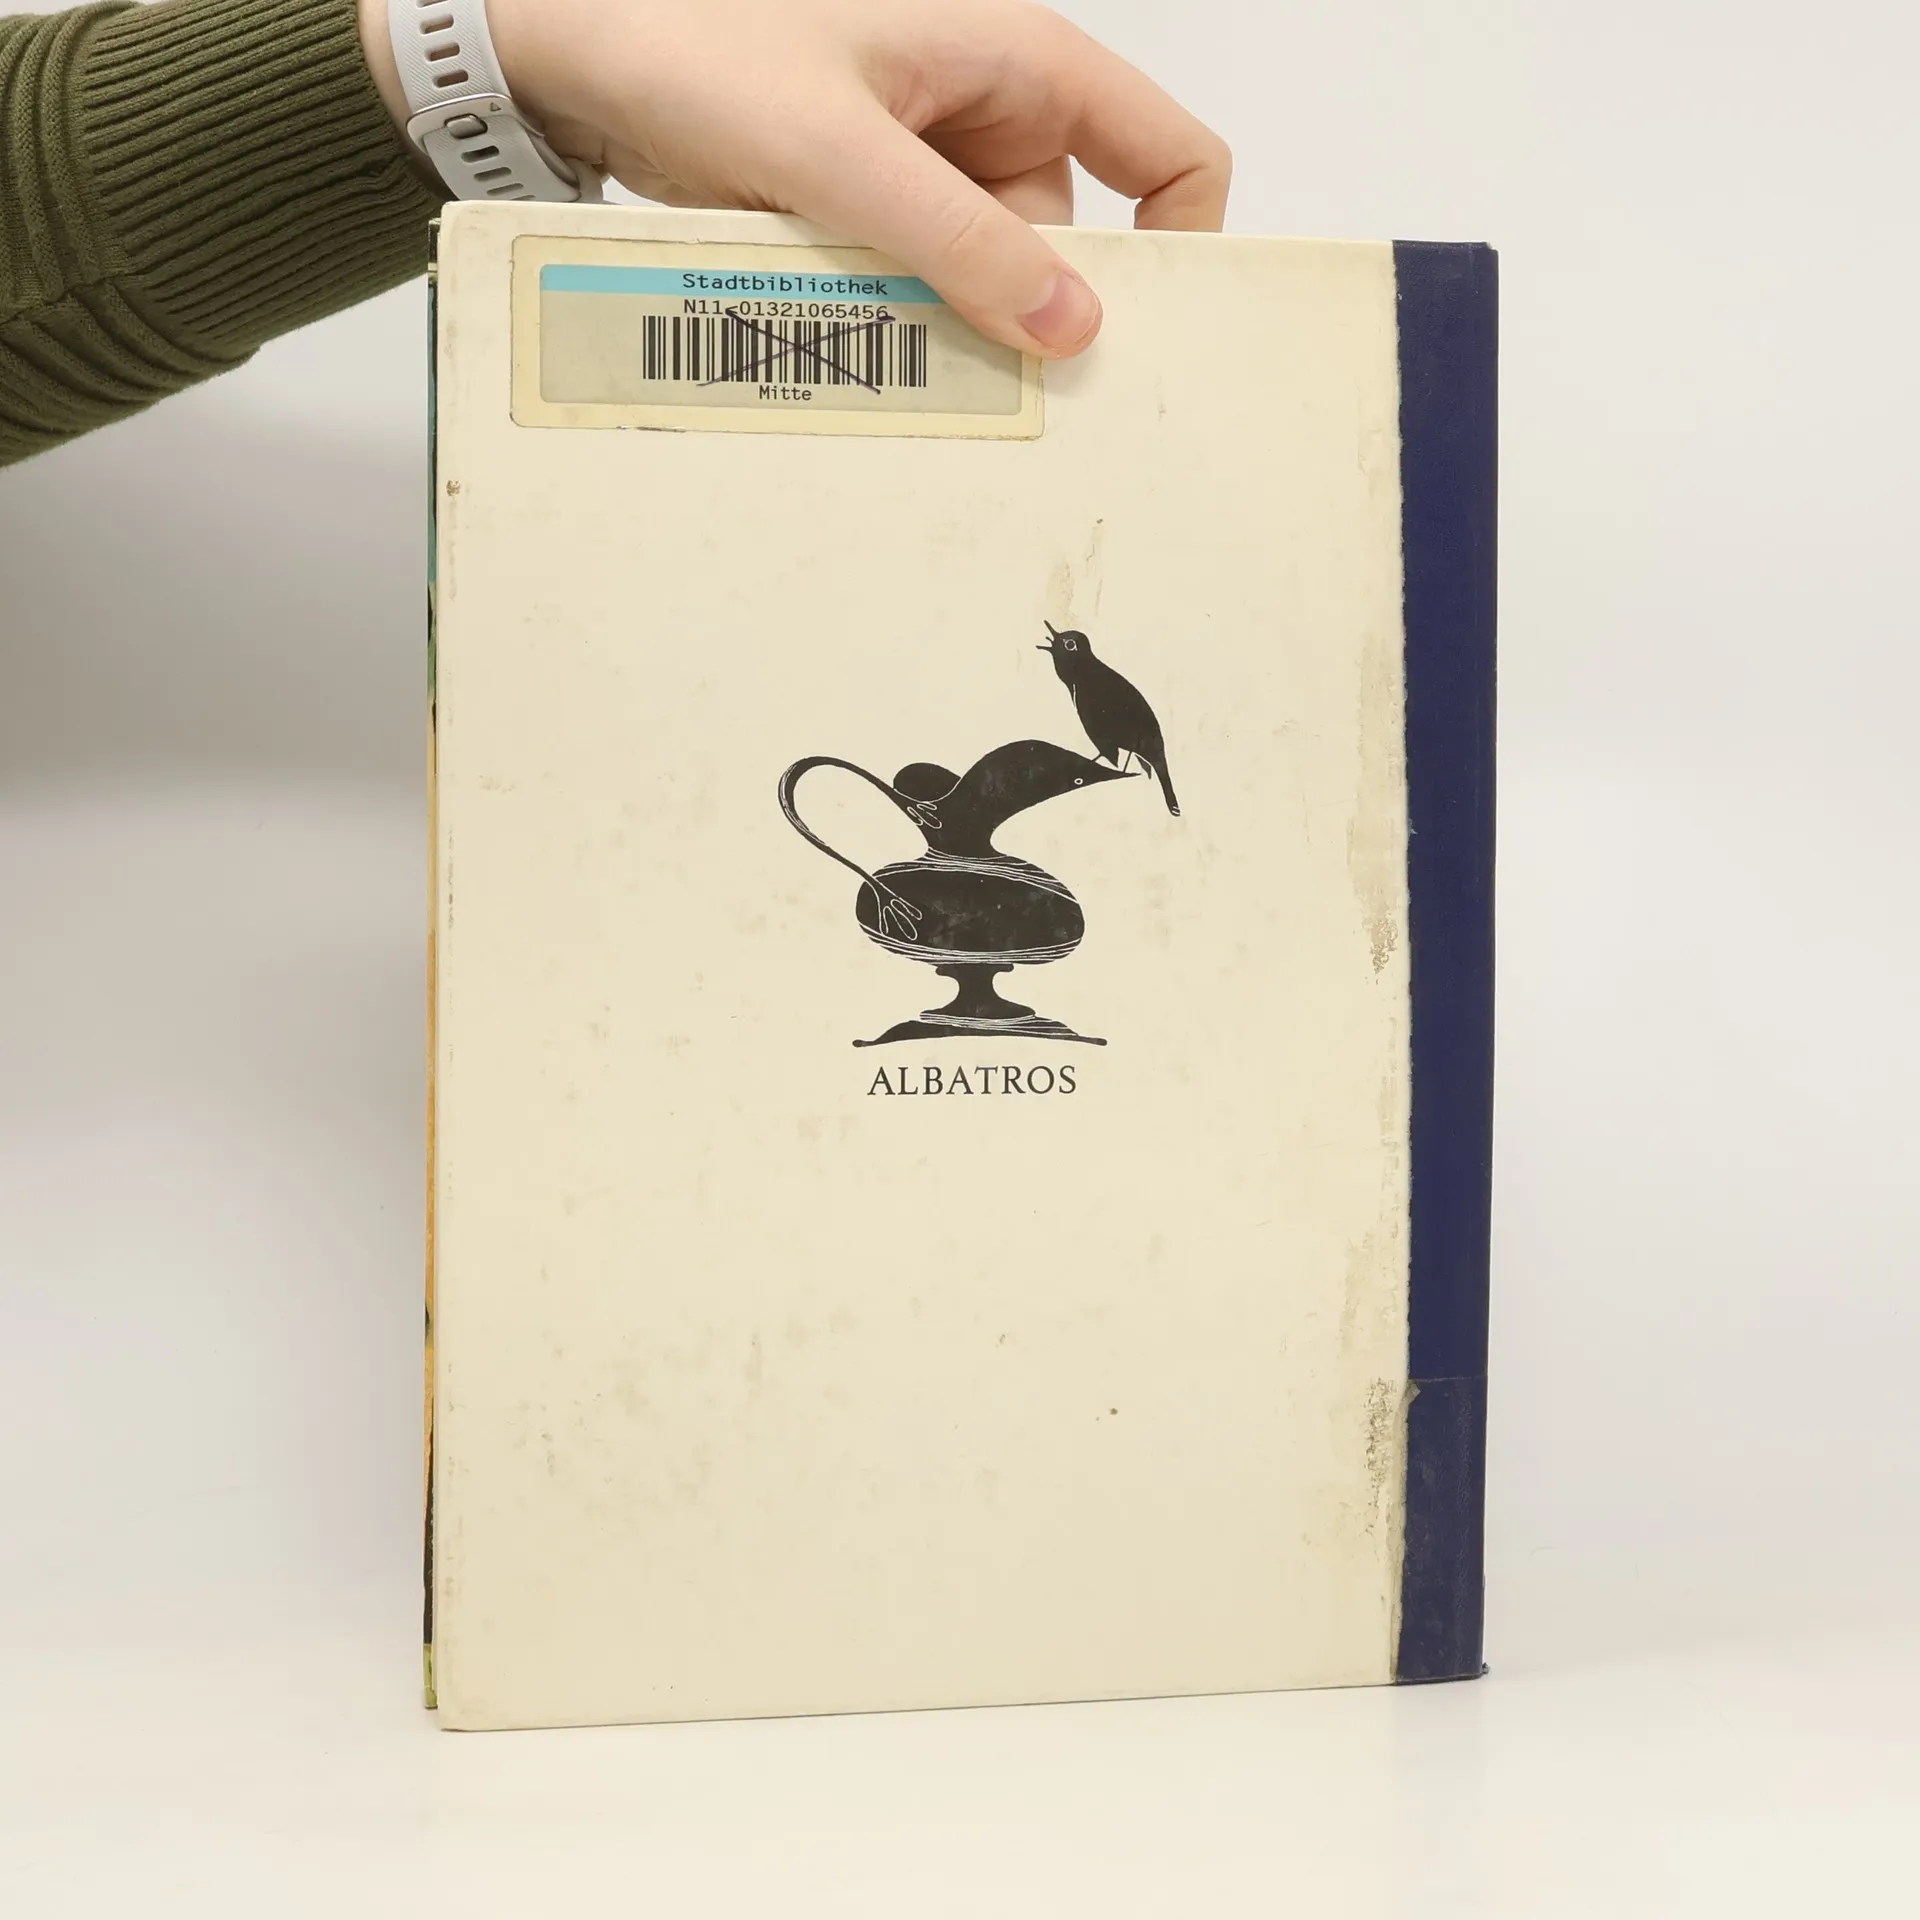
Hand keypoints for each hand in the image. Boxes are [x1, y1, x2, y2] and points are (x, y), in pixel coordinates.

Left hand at [358, 0, 1228, 358]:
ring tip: (916, 389)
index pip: (1168, 151)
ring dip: (959, 333)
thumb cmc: (700, 53)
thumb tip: (1073, 331)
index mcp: (1018, 64)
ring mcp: (927, 168)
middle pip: (1072, 242)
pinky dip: (903, 328)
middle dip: (1044, 320)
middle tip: (1014, 411)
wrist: (571, 52)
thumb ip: (959, 240)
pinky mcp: (868, 211)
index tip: (1141, 343)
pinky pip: (920, 286)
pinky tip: (872, 368)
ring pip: (988, 277)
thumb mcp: (842, 155)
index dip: (1181, 245)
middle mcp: (988, 115)